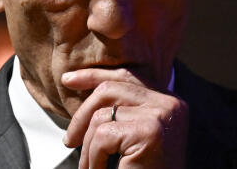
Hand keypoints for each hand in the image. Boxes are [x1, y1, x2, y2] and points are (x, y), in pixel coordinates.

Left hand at [61, 68, 187, 168]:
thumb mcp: (131, 133)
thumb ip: (117, 108)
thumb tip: (74, 81)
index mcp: (167, 100)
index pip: (124, 77)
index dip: (92, 76)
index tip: (67, 80)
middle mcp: (169, 103)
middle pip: (109, 90)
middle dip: (81, 114)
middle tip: (68, 141)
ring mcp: (160, 116)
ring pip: (101, 116)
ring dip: (87, 146)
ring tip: (88, 167)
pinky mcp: (149, 133)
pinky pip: (103, 136)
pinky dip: (93, 158)